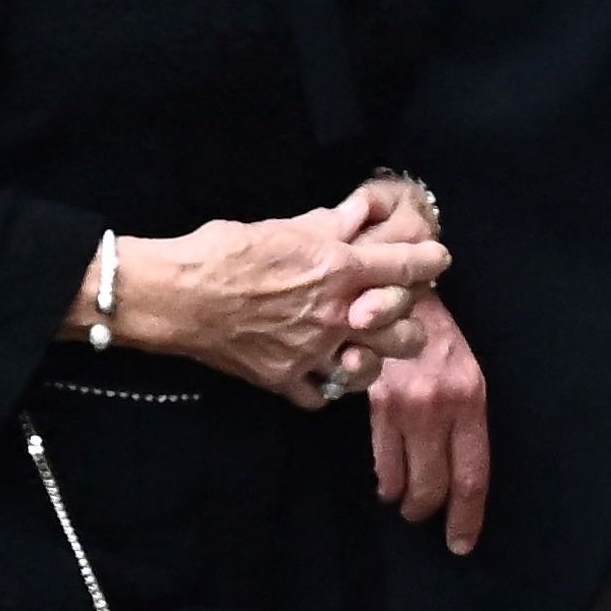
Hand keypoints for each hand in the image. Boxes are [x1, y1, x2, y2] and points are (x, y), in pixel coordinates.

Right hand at [88, 195, 447, 407]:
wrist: (174, 296)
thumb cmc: (222, 252)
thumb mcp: (280, 227)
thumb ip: (326, 226)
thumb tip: (355, 215)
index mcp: (338, 268)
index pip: (408, 266)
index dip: (431, 260)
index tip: (436, 259)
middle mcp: (336, 314)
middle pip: (408, 334)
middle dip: (408, 324)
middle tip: (393, 315)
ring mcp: (313, 352)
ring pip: (372, 370)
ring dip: (372, 358)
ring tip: (359, 347)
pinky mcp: (286, 379)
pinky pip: (325, 395)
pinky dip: (326, 385)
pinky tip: (319, 370)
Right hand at [365, 295, 492, 554]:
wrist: (397, 297)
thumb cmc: (437, 339)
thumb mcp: (466, 375)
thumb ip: (464, 418)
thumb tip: (457, 465)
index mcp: (472, 402)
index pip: (472, 475)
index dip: (467, 516)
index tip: (461, 543)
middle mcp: (441, 409)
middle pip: (437, 485)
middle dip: (430, 511)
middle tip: (426, 519)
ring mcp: (406, 408)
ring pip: (404, 479)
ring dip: (405, 499)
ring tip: (405, 502)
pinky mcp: (376, 405)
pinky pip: (381, 459)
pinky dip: (385, 478)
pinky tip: (387, 484)